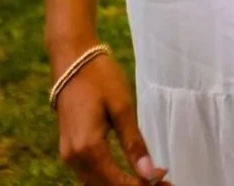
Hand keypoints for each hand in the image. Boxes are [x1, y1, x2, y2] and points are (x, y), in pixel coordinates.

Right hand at [55, 51, 167, 185]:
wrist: (71, 59)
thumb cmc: (99, 78)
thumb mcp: (122, 107)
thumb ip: (134, 143)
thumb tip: (149, 174)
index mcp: (88, 148)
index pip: (116, 183)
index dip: (141, 185)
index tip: (165, 179)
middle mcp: (73, 157)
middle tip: (162, 181)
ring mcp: (68, 154)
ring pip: (95, 184)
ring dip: (120, 184)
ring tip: (150, 178)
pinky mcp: (69, 148)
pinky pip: (89, 173)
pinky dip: (108, 177)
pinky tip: (128, 171)